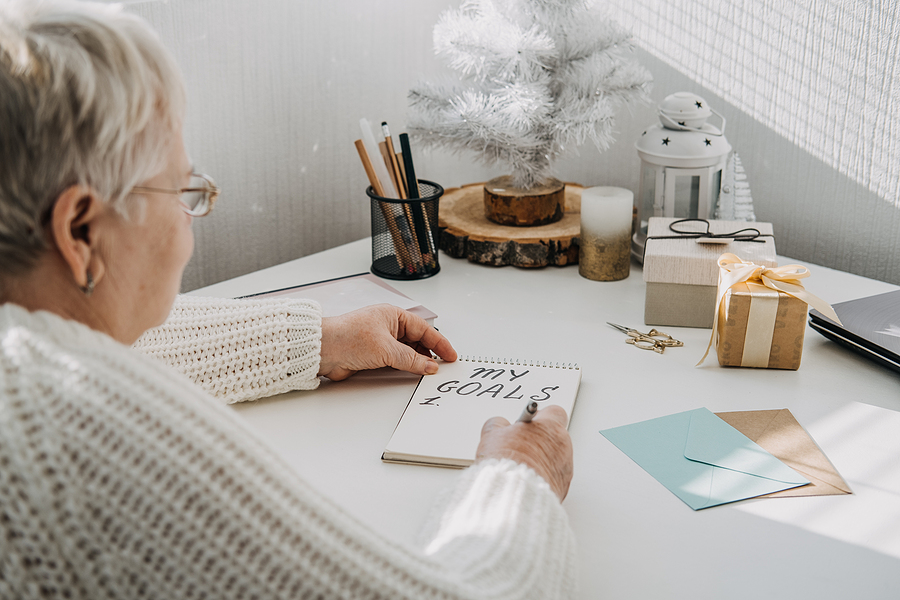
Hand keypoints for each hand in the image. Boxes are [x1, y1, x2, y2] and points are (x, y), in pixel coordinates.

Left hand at [318, 304, 456, 380]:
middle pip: (417, 340)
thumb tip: (429, 365)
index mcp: (393, 315)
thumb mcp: (386, 348)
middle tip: (443, 366)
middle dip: (430, 353)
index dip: (439, 342)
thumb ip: (410, 360)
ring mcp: (381, 341)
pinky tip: (412, 373)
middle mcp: (388, 326)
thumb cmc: (347, 336)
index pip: (424, 329)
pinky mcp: (373, 355)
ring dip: (417, 362)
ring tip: (429, 372)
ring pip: (407, 352)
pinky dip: (406, 367)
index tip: (450, 355)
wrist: (322, 350)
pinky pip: (396, 361)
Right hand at [475, 405, 573, 500]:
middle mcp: (563, 445)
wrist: (516, 494)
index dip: (538, 418)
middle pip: (556, 436)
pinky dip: (544, 476)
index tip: (526, 423)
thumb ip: (498, 424)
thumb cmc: (508, 465)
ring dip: (542, 459)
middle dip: (540, 439)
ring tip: (522, 466)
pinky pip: (555, 475)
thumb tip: (499, 424)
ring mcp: (565, 466)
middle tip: (521, 445)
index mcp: (549, 427)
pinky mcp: (563, 486)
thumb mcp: (492, 435)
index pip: (553, 412)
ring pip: (556, 456)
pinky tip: (527, 479)